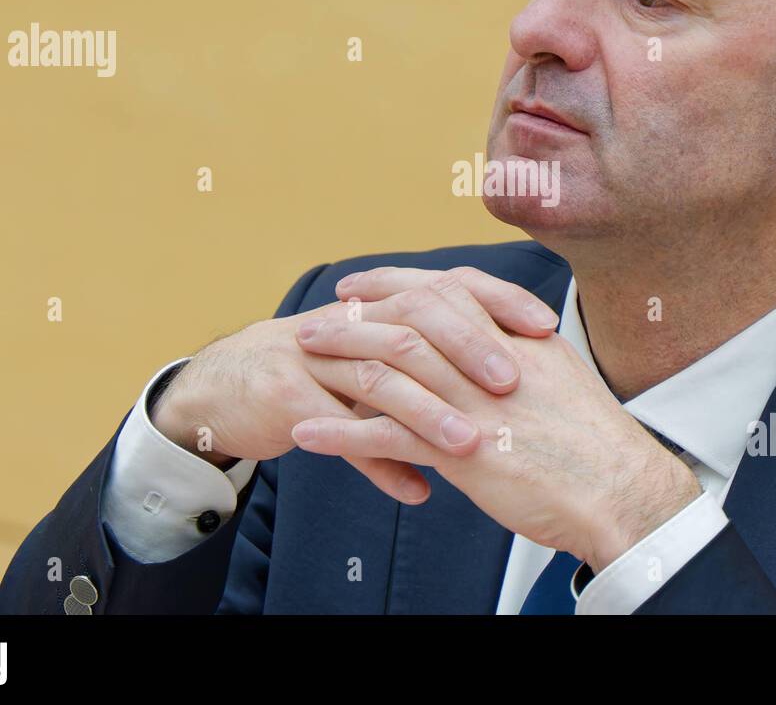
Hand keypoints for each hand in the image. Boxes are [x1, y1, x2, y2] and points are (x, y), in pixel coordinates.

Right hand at [150, 268, 559, 505]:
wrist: (228, 383)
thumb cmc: (323, 371)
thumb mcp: (380, 354)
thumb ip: (436, 358)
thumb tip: (510, 375)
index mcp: (382, 305)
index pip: (449, 285)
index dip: (498, 299)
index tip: (546, 326)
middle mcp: (352, 323)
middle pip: (416, 322)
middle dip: (468, 350)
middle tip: (513, 384)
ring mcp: (316, 358)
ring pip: (379, 380)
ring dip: (428, 415)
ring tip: (471, 447)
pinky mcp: (286, 399)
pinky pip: (340, 434)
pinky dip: (380, 464)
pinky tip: (416, 490)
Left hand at [290, 267, 702, 571]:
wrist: (623, 492)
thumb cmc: (597, 445)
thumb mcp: (563, 381)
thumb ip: (523, 360)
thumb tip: (492, 355)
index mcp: (518, 339)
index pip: (448, 290)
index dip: (397, 283)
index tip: (361, 286)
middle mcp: (492, 361)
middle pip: (410, 318)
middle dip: (355, 315)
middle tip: (316, 319)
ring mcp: (475, 403)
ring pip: (391, 367)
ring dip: (338, 359)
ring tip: (300, 360)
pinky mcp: (463, 451)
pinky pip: (387, 436)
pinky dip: (342, 433)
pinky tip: (308, 434)